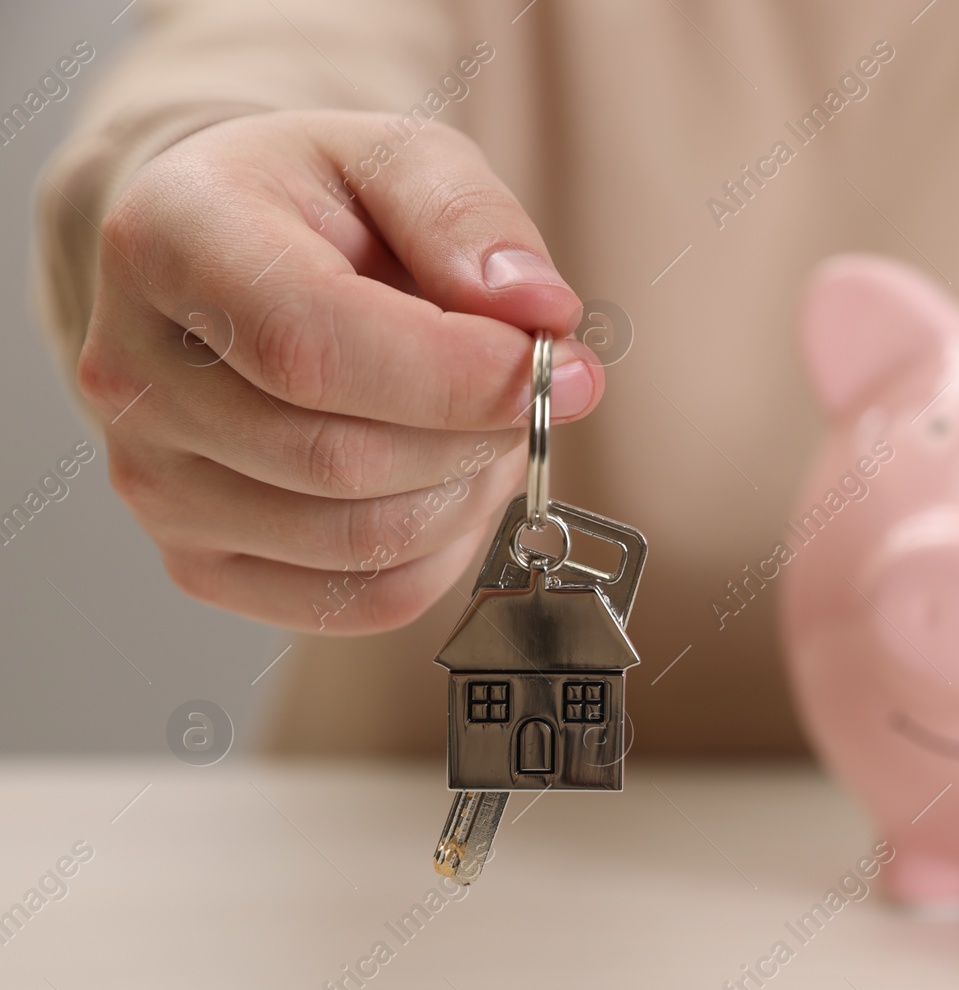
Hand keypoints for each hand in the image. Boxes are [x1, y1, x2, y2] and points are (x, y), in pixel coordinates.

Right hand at [77, 111, 598, 632]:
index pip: (315, 348)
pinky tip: (447, 481)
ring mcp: (155, 482)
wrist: (237, 263)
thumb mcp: (399, 156)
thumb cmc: (319, 209)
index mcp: (168, 244)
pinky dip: (443, 551)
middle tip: (530, 389)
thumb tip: (536, 312)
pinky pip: (364, 600)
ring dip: (468, 491)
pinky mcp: (200, 560)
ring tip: (482, 424)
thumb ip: (469, 218)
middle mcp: (134, 375)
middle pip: (345, 460)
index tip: (561, 365)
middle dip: (479, 433)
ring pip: (365, 542)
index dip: (460, 377)